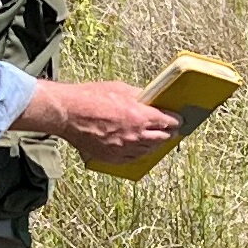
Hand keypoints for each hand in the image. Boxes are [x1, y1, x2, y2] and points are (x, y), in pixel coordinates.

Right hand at [15, 80, 180, 163]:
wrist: (69, 114)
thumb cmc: (91, 98)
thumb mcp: (120, 88)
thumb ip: (138, 95)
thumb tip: (149, 98)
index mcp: (141, 116)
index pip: (168, 121)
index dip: (176, 121)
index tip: (179, 120)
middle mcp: (135, 135)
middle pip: (161, 138)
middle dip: (168, 134)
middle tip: (172, 132)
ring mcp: (124, 149)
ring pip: (148, 151)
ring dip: (155, 146)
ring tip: (158, 141)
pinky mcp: (111, 158)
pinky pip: (132, 159)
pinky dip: (139, 154)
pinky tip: (140, 150)